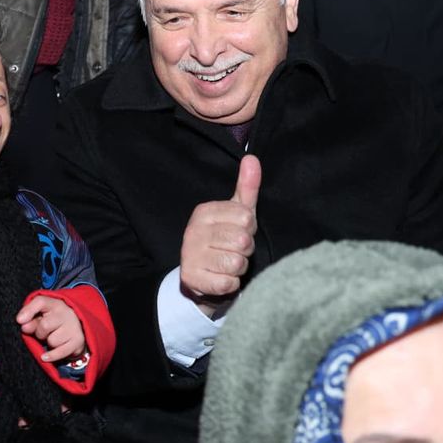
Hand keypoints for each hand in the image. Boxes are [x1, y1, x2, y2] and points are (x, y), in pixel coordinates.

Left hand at [17, 295, 86, 361]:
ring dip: (49, 343)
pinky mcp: (78, 341)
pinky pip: (60, 352)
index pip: (40, 302)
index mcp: (54, 303)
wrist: (76, 326)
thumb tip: (23, 325)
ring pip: (52, 341)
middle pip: (44, 326)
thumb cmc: (52, 320)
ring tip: (53, 337)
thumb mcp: (40, 315)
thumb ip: (30, 318)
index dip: (28, 311)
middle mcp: (66, 313)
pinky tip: (45, 356)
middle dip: (40, 333)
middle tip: (43, 332)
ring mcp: (74, 327)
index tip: (19, 321)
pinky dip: (51, 356)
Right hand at [179, 154, 260, 300]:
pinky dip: (230, 284)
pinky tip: (221, 278)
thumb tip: (252, 158)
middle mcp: (192, 231)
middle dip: (245, 250)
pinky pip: (228, 282)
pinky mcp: (192, 279)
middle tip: (233, 251)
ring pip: (236, 262)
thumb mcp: (237, 213)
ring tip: (227, 265)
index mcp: (204, 212)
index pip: (246, 217)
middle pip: (242, 240)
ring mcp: (189, 255)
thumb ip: (247, 186)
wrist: (202, 278)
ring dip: (238, 268)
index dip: (249, 229)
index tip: (238, 232)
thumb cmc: (225, 241)